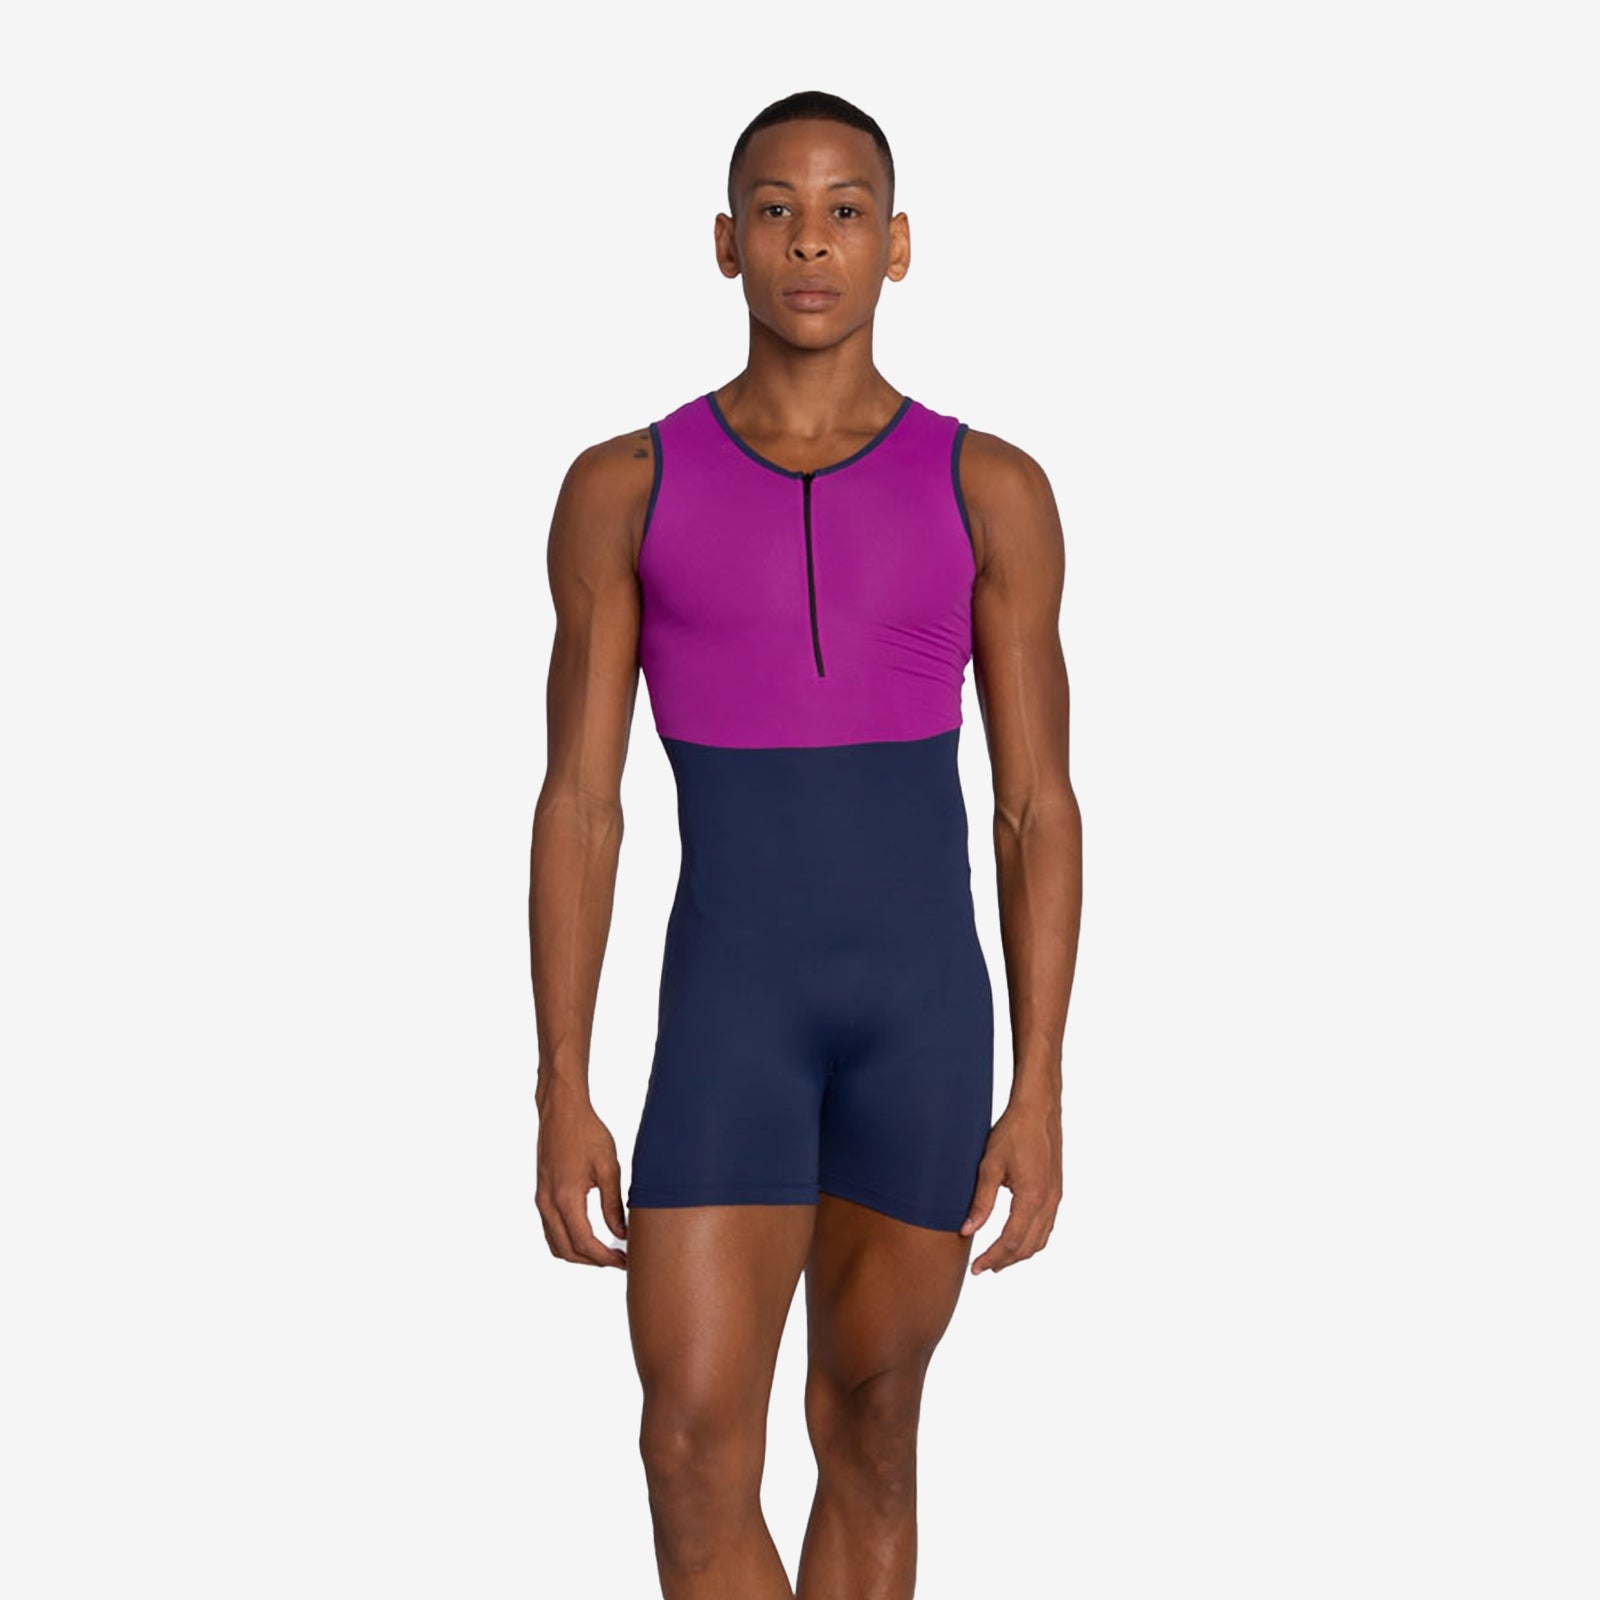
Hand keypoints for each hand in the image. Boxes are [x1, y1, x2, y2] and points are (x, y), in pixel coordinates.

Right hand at [535, 1078, 627, 1268]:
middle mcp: (548, 1203)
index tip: (624, 1262)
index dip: (605, 1258)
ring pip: (556, 1244)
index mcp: (566, 1197)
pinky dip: (568, 1241)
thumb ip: (613, 1205)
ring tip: (606, 1252)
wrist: (561, 1111)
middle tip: (619, 1261)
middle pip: (567, 1251)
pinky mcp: (541, 1195)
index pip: (584, 1243)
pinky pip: (550, 1230)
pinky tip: (589, 1236)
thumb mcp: (608, 1167)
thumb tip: (621, 1234)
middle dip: (594, 1262)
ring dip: (579, 1254)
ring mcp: (541, 1200)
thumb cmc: (587, 1132)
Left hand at [959, 1097, 1061, 1273]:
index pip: (1011, 1241)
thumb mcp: (989, 1166)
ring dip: (1020, 1253)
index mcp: (1032, 1197)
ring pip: (1041, 1239)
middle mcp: (1048, 1202)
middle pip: (1028, 1246)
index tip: (976, 1268)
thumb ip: (980, 1202)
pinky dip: (1032, 1240)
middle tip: (983, 1268)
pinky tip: (1017, 1239)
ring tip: (997, 1259)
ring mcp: (1056, 1198)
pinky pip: (1047, 1226)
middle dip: (1005, 1261)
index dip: (993, 1257)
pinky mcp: (1056, 1192)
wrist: (1039, 1110)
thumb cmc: (1013, 1133)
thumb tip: (967, 1231)